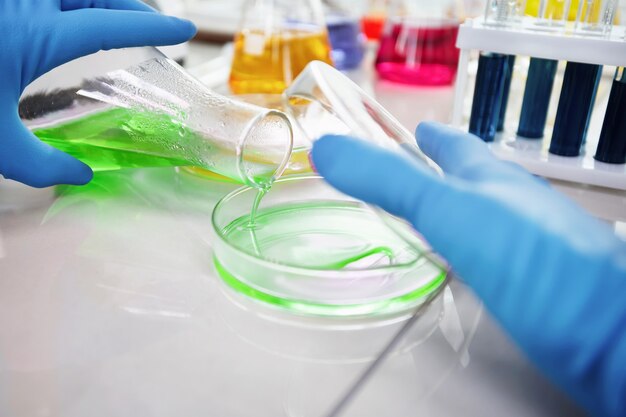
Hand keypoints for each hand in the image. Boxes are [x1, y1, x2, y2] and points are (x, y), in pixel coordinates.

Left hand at [0, 0, 196, 187]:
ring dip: (100, 4)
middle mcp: (25, 4)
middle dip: (129, 8)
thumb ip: (37, 163)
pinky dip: (70, 4)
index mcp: (37, 34)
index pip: (108, 24)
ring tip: (115, 21)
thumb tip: (76, 174)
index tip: (183, 30)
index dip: (151, 27)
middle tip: (149, 26)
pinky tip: (68, 21)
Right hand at [312, 122, 625, 416]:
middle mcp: (515, 207)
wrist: (612, 334)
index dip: (433, 135)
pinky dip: (472, 252)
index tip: (420, 127)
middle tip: (421, 168)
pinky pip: (495, 257)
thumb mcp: (450, 211)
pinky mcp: (535, 288)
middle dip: (445, 171)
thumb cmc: (538, 265)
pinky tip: (469, 267)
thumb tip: (328, 147)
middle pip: (476, 179)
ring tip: (438, 213)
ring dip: (460, 209)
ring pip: (488, 217)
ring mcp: (530, 247)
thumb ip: (390, 180)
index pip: (457, 146)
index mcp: (492, 181)